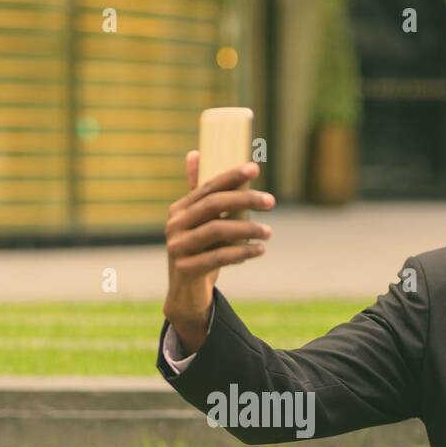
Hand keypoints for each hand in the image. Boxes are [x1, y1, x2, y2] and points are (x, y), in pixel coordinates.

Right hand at [163, 152, 274, 353]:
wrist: (186, 293)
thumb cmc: (200, 252)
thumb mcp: (200, 223)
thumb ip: (201, 193)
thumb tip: (196, 152)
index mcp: (179, 209)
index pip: (208, 186)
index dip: (231, 175)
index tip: (255, 168)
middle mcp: (174, 225)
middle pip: (213, 205)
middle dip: (245, 199)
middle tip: (271, 201)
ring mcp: (177, 248)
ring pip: (217, 231)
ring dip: (248, 229)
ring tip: (269, 232)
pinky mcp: (186, 269)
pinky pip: (218, 257)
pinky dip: (242, 253)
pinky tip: (260, 251)